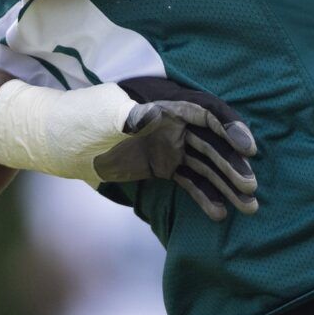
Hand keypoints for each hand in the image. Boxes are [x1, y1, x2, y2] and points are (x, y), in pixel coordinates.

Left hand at [97, 76, 258, 220]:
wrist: (62, 139)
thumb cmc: (83, 117)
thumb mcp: (103, 113)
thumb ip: (128, 116)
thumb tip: (152, 115)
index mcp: (165, 101)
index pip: (206, 111)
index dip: (229, 127)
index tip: (248, 148)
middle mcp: (174, 122)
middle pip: (212, 141)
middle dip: (233, 163)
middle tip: (251, 187)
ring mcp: (170, 145)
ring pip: (207, 164)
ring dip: (227, 184)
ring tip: (249, 207)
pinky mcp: (164, 165)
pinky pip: (191, 180)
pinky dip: (205, 196)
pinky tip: (219, 213)